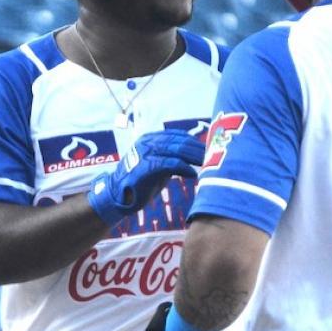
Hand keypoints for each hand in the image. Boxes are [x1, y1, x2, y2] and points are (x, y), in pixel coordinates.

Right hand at [88, 129, 204, 224]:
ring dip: (194, 157)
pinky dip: (184, 168)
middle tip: (214, 156)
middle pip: (179, 141)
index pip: (177, 135)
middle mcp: (147, 142)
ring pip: (176, 150)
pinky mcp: (145, 167)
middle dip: (198, 149)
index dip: (194, 141)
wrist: (117, 195)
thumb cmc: (140, 182)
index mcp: (150, 139)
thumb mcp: (157, 164)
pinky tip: (193, 174)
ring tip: (206, 164)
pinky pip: (170, 164)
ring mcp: (145, 153)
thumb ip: (171, 157)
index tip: (208, 148)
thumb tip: (194, 155)